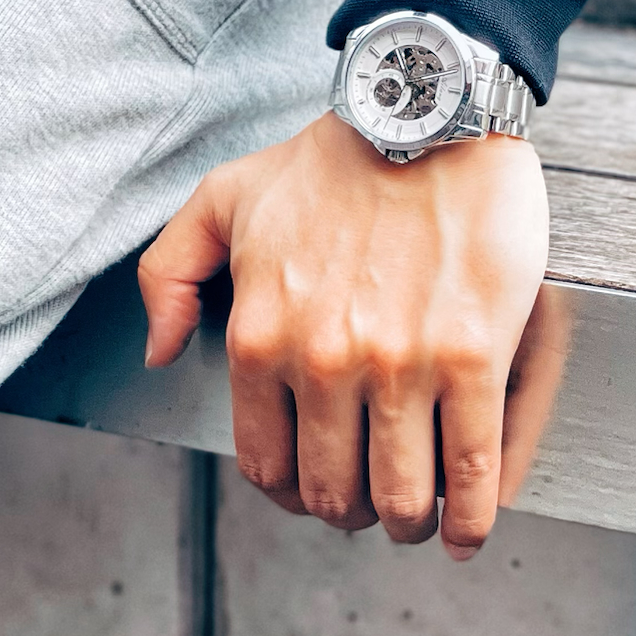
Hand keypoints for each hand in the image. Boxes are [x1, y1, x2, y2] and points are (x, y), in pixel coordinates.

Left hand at [138, 113, 563, 554]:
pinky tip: (471, 523)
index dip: (293, 491)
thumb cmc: (332, 156)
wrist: (425, 112)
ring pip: (404, 496)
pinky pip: (473, 470)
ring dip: (413, 520)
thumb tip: (162, 352)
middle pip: (337, 494)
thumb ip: (169, 274)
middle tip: (377, 498)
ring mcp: (401, 365)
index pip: (266, 464)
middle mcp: (324, 362)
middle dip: (356, 511)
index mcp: (260, 335)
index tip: (318, 487)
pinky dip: (473, 515)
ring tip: (424, 511)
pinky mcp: (472, 357)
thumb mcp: (222, 199)